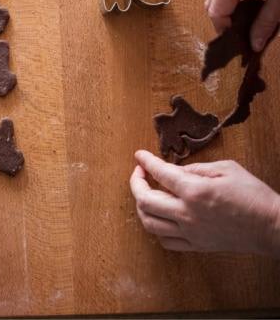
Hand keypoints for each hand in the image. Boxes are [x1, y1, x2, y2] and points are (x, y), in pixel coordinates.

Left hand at [129, 150, 279, 256]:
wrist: (273, 227)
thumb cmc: (254, 195)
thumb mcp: (227, 169)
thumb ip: (196, 168)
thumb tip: (174, 170)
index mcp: (195, 191)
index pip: (160, 173)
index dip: (146, 161)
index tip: (139, 156)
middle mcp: (187, 214)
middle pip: (144, 200)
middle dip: (136, 183)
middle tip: (140, 173)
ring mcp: (190, 232)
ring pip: (149, 223)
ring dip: (141, 206)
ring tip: (146, 194)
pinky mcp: (196, 246)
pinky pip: (165, 241)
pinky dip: (156, 228)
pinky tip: (160, 217)